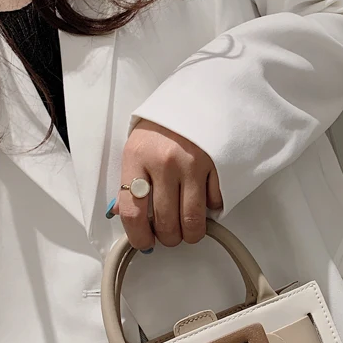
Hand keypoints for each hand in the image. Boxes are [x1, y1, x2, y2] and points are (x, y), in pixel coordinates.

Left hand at [108, 121, 222, 250]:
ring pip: (192, 220)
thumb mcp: (136, 149)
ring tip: (187, 230)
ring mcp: (193, 164)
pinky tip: (203, 200)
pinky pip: (214, 203)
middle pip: (165, 221)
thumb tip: (126, 216)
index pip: (133, 212)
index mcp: (137, 158)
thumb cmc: (162, 127)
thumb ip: (129, 182)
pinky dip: (210, 209)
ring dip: (190, 233)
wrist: (193, 99)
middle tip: (169, 235)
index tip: (145, 243)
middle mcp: (164, 162)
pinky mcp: (217, 165)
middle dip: (168, 238)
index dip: (139, 236)